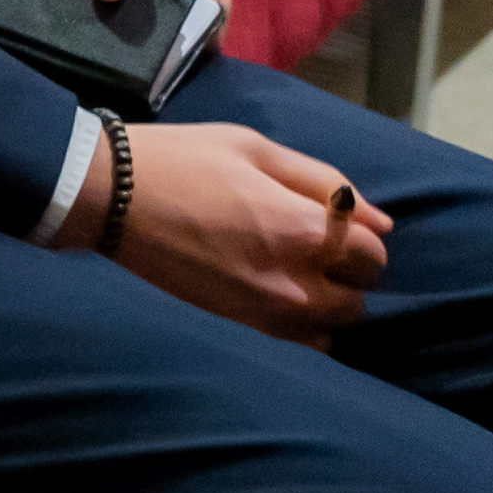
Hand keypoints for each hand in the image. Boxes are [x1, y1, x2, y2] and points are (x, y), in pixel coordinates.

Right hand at [75, 115, 390, 342]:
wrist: (111, 198)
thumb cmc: (183, 159)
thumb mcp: (254, 148)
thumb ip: (323, 180)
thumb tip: (381, 220)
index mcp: (305, 228)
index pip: (374, 253)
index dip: (361, 236)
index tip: (336, 223)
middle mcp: (297, 280)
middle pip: (361, 294)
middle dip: (350, 271)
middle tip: (317, 247)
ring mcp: (269, 311)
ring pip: (335, 324)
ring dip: (330, 301)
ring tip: (300, 275)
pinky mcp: (243, 327)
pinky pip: (304, 345)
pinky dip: (305, 327)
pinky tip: (282, 300)